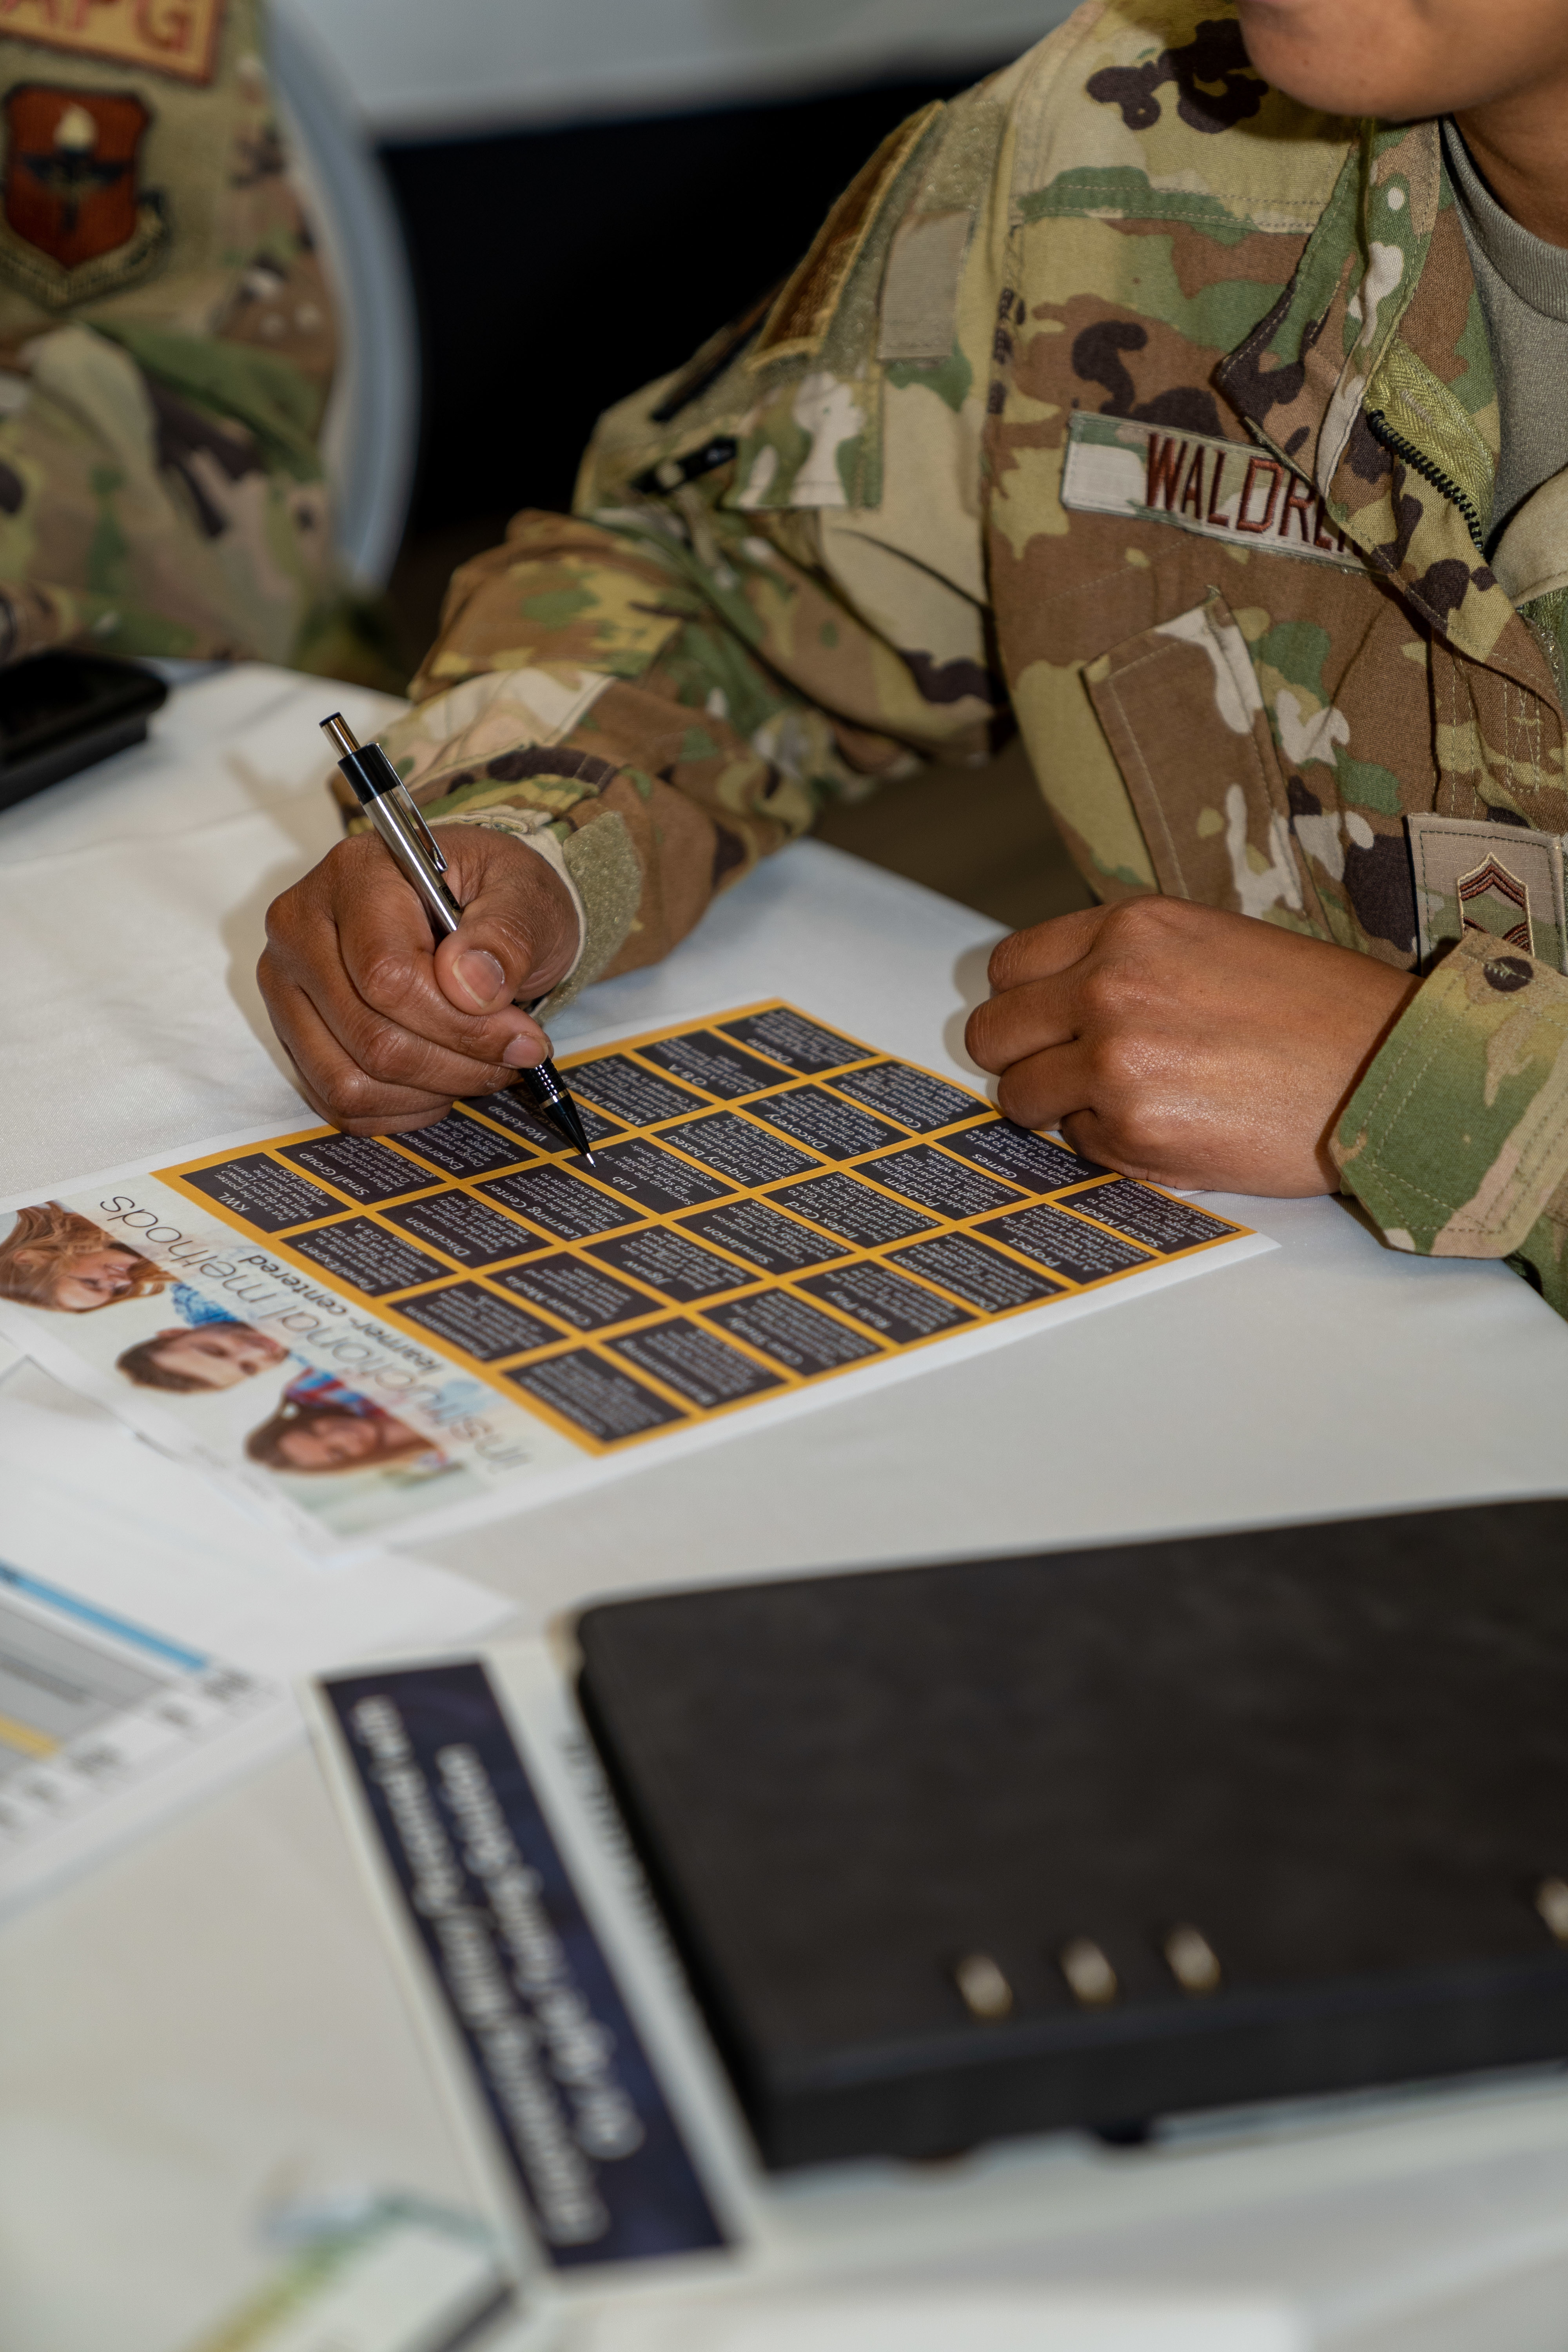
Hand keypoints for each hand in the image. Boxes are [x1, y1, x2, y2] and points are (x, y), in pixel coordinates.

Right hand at [258, 825, 579, 1132]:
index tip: (521, 1035)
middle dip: (458, 1063)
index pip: (388, 977)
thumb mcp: (526, 893)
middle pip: (371, 1038)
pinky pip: (340, 1102)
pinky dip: (402, 1108)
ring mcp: (287, 985)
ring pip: (351, 1081)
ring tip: (478, 1065)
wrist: (471, 905)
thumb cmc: (493, 894)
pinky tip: (440, 1078)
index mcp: (354, 874)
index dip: (462, 1025)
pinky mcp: (292, 1033)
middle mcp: (302, 927)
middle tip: (513, 1054)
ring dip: (432, 1091)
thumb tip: (473, 986)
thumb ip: (507, 934)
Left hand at [964, 898, 1418, 1195]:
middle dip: (1023, 1060)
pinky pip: (1079, 1148)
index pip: (1009, 968)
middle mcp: (1109, 984)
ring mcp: (1114, 1060)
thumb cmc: (1318, 1012)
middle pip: (993, 1034)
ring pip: (1021, 1099)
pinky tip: (1177, 1129)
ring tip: (1135, 1105)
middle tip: (1071, 1076)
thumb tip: (1057, 1005)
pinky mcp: (1134, 1130)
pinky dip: (1113, 1147)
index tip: (1047, 1026)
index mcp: (1129, 928)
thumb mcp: (1209, 946)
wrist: (1394, 1069)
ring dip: (1062, 1110)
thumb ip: (1126, 964)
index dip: (1025, 1006)